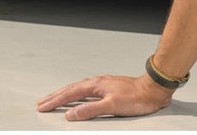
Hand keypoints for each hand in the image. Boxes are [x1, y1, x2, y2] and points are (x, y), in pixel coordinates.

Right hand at [37, 73, 173, 120]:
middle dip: (57, 95)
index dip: (56, 100)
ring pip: (80, 88)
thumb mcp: (111, 106)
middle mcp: (99, 82)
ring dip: (66, 93)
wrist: (153, 89)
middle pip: (73, 88)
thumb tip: (71, 114)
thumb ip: (90, 110)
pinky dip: (78, 93)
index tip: (43, 106)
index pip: (71, 93)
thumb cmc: (136, 97)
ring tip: (56, 98)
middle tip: (43, 102)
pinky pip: (88, 89)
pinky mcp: (110, 87)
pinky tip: (79, 96)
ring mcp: (105, 84)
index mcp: (97, 85)